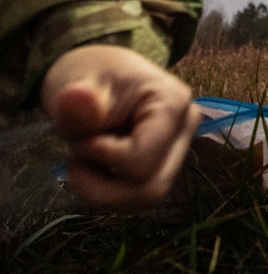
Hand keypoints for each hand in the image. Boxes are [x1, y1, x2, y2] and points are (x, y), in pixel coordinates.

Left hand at [41, 44, 200, 210]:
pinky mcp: (167, 164)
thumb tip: (75, 98)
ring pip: (148, 198)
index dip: (100, 158)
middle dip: (103, 188)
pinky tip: (95, 170)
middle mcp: (185, 129)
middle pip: (152, 189)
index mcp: (172, 103)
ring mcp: (179, 148)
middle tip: (75, 160)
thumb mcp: (77, 84)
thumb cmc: (90, 75)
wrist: (97, 76)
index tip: (78, 139)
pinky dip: (111, 193)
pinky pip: (142, 196)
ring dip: (105, 194)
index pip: (140, 160)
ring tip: (84, 165)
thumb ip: (77, 101)